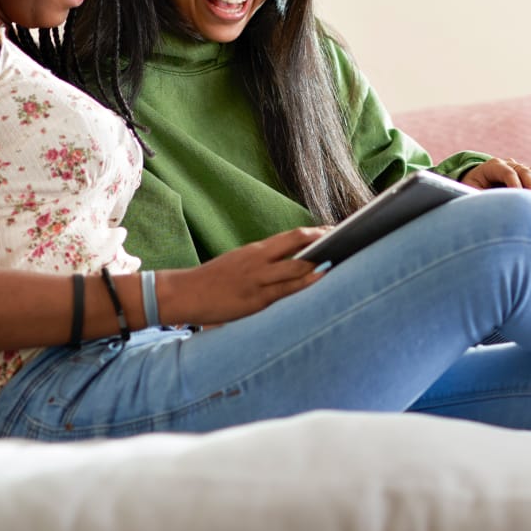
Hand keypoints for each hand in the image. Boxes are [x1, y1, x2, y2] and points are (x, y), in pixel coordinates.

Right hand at [162, 226, 330, 325]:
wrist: (184, 293)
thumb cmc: (214, 280)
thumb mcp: (240, 263)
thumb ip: (265, 261)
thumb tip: (293, 261)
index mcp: (256, 250)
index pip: (292, 236)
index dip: (316, 232)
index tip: (335, 230)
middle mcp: (259, 261)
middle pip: (298, 244)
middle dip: (323, 242)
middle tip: (346, 241)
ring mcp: (258, 280)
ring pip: (296, 268)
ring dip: (319, 265)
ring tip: (339, 260)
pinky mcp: (255, 300)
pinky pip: (286, 291)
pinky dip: (306, 284)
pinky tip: (321, 279)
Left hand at [462, 158, 530, 196]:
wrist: (475, 182)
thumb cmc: (471, 189)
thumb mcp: (471, 192)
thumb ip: (480, 196)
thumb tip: (490, 205)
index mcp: (492, 166)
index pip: (507, 172)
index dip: (514, 184)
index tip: (519, 197)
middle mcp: (507, 164)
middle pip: (523, 170)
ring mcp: (518, 168)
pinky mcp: (526, 174)